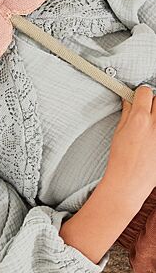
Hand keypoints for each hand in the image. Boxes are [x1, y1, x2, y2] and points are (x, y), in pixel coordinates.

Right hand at [102, 85, 155, 203]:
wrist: (130, 180)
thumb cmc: (122, 158)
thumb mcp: (119, 132)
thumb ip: (127, 113)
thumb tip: (129, 100)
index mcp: (139, 119)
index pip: (145, 92)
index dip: (141, 93)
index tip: (139, 98)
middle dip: (152, 103)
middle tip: (146, 112)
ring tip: (150, 126)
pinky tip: (151, 138)